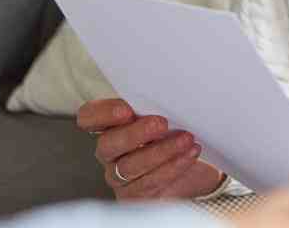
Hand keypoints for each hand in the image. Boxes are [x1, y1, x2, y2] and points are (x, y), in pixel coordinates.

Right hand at [76, 98, 223, 199]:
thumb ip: (158, 106)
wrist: (198, 170)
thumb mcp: (168, 117)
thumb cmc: (177, 136)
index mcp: (112, 126)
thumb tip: (171, 92)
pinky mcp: (135, 196)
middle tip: (161, 124)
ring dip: (161, 151)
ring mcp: (120, 177)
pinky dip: (173, 166)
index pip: (90, 117)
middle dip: (135, 134)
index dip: (101, 114)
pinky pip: (149, 183)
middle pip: (108, 144)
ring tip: (186, 139)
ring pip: (130, 166)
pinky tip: (190, 154)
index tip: (125, 110)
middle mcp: (111, 153)